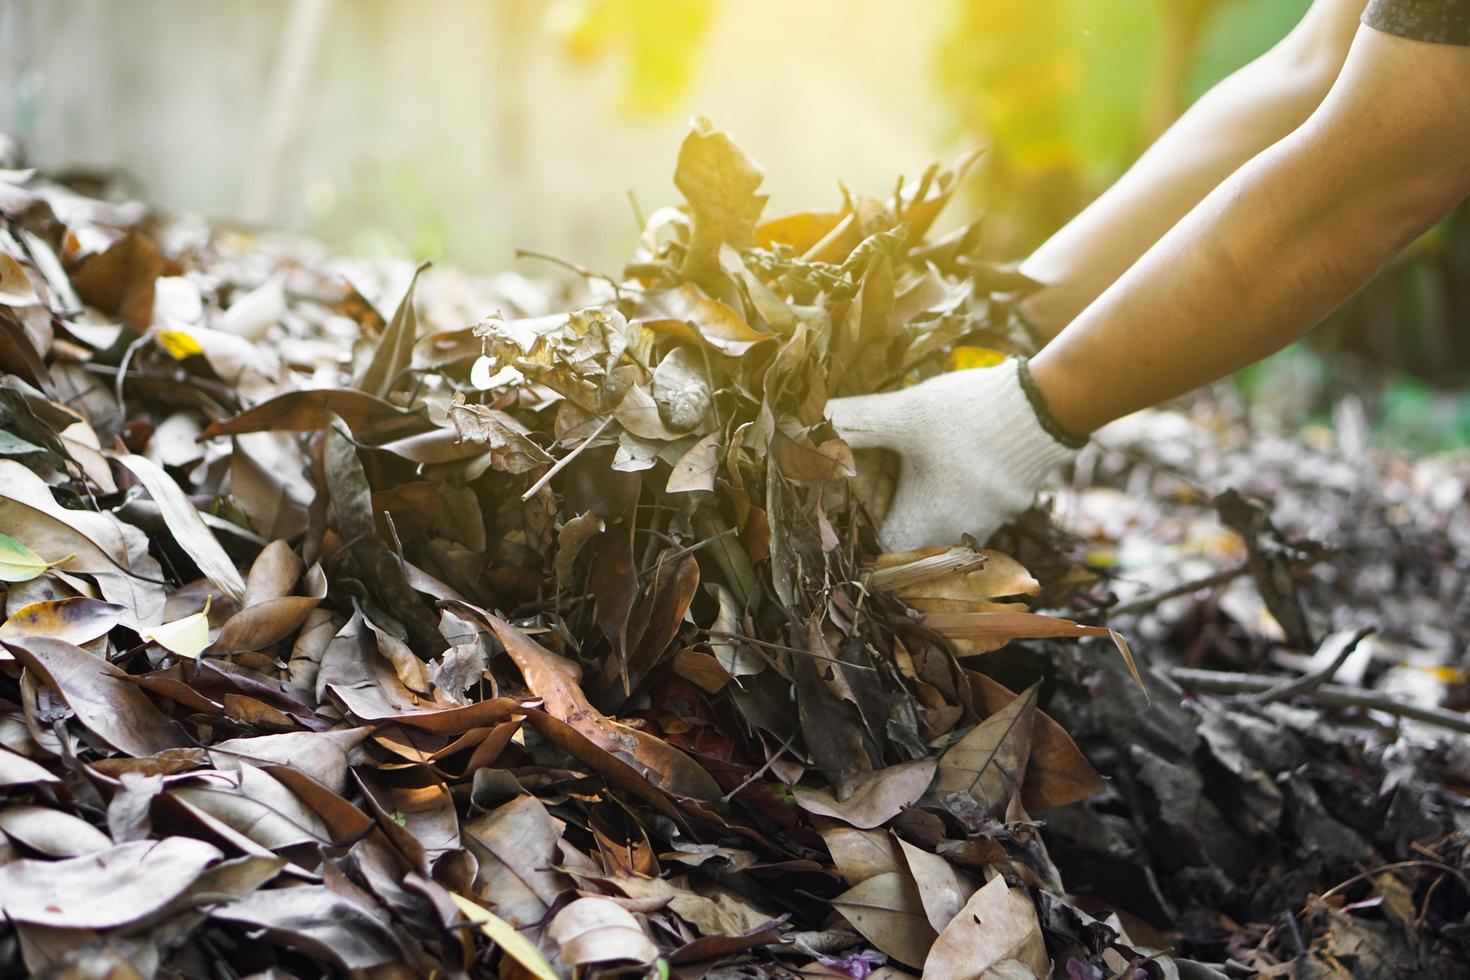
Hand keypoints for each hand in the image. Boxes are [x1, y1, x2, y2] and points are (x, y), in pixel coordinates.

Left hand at [825, 358, 1081, 550]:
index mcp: (921, 521)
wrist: (1042, 408)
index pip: (883, 551)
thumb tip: (815, 420)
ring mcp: (989, 522)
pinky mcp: (1012, 504)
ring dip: (933, 512)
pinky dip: (963, 499)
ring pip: (950, 532)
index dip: (867, 533)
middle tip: (887, 492)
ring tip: (922, 479)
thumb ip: (856, 420)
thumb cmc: (964, 418)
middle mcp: (955, 533)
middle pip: (916, 545)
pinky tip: (958, 469)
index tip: (860, 510)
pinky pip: (978, 514)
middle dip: (900, 522)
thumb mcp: (902, 414)